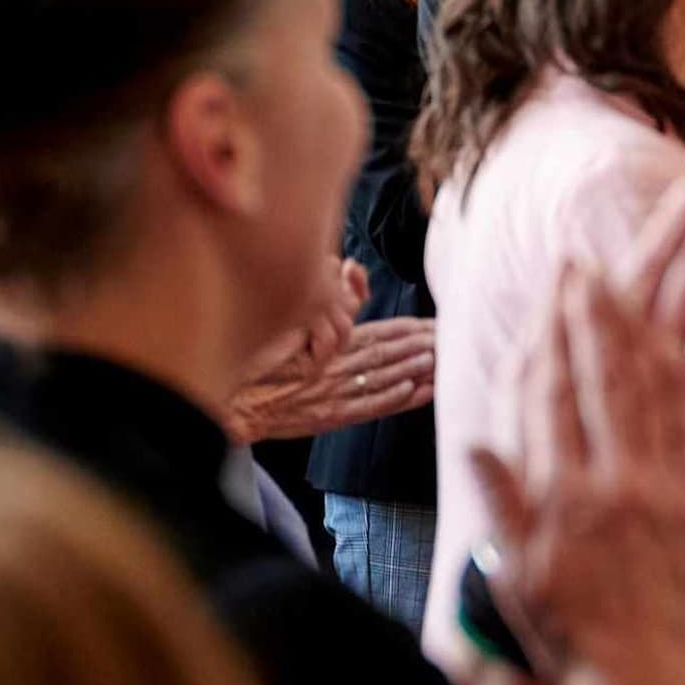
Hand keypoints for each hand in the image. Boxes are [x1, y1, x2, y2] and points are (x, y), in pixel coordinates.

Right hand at [228, 314, 438, 440]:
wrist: (236, 400)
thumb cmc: (261, 363)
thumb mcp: (292, 326)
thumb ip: (328, 303)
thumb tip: (351, 268)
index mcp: (329, 342)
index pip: (379, 331)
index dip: (409, 327)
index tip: (433, 324)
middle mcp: (337, 365)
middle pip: (388, 352)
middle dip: (421, 345)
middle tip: (449, 340)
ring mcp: (335, 392)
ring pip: (383, 376)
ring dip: (414, 369)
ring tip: (439, 362)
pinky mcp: (329, 417)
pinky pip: (368, 407)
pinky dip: (392, 398)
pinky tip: (413, 391)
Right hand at [456, 263, 684, 684]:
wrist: (639, 684)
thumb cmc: (569, 633)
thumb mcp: (517, 574)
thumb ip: (501, 505)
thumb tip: (475, 443)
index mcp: (562, 496)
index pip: (553, 394)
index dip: (557, 331)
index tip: (564, 277)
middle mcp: (616, 482)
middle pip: (612, 375)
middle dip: (608, 308)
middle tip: (612, 252)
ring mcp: (665, 487)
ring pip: (669, 383)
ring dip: (682, 320)